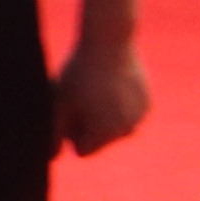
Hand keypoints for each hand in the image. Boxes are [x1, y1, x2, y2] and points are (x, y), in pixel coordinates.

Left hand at [57, 37, 151, 156]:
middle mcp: (128, 130)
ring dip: (103, 115)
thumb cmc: (79, 73)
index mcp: (106, 134)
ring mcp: (141, 117)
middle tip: (81, 96)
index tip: (69, 110)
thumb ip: (54, 132)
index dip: (70, 132)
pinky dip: (118, 104)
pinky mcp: (148, 103)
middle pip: (99, 140)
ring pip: (114, 127)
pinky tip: (110, 83)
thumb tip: (51, 158)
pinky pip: (127, 113)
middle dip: (87, 125)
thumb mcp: (60, 102)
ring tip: (95, 89)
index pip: (82, 151)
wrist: (110, 43)